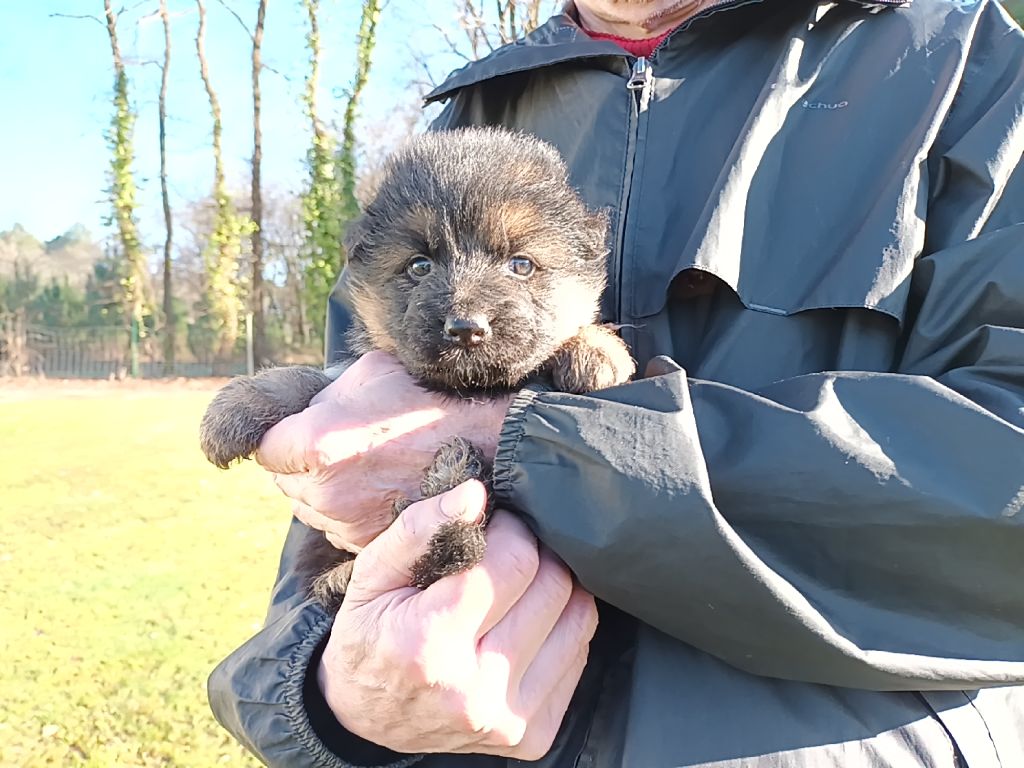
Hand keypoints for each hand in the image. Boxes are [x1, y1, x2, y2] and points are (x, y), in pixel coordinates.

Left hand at [255, 351, 511, 550]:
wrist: (489, 450)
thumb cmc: (432, 403)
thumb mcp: (372, 372)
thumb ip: (326, 392)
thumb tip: (308, 406)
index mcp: (316, 444)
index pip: (263, 446)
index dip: (279, 434)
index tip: (297, 428)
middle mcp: (324, 491)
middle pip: (284, 480)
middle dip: (302, 462)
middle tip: (340, 444)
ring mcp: (347, 523)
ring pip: (310, 507)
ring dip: (324, 489)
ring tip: (364, 466)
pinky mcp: (369, 544)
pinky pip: (339, 527)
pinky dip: (349, 511)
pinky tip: (380, 489)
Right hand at [320, 481, 598, 759]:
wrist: (364, 718)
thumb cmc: (371, 633)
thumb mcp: (372, 574)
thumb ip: (419, 528)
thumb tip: (476, 494)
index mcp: (428, 643)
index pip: (514, 561)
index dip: (510, 529)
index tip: (493, 526)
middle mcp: (474, 690)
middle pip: (552, 585)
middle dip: (533, 553)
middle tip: (505, 552)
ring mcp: (508, 719)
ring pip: (579, 616)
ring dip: (554, 586)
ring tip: (517, 585)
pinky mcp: (532, 737)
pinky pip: (580, 653)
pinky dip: (561, 626)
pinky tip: (525, 623)